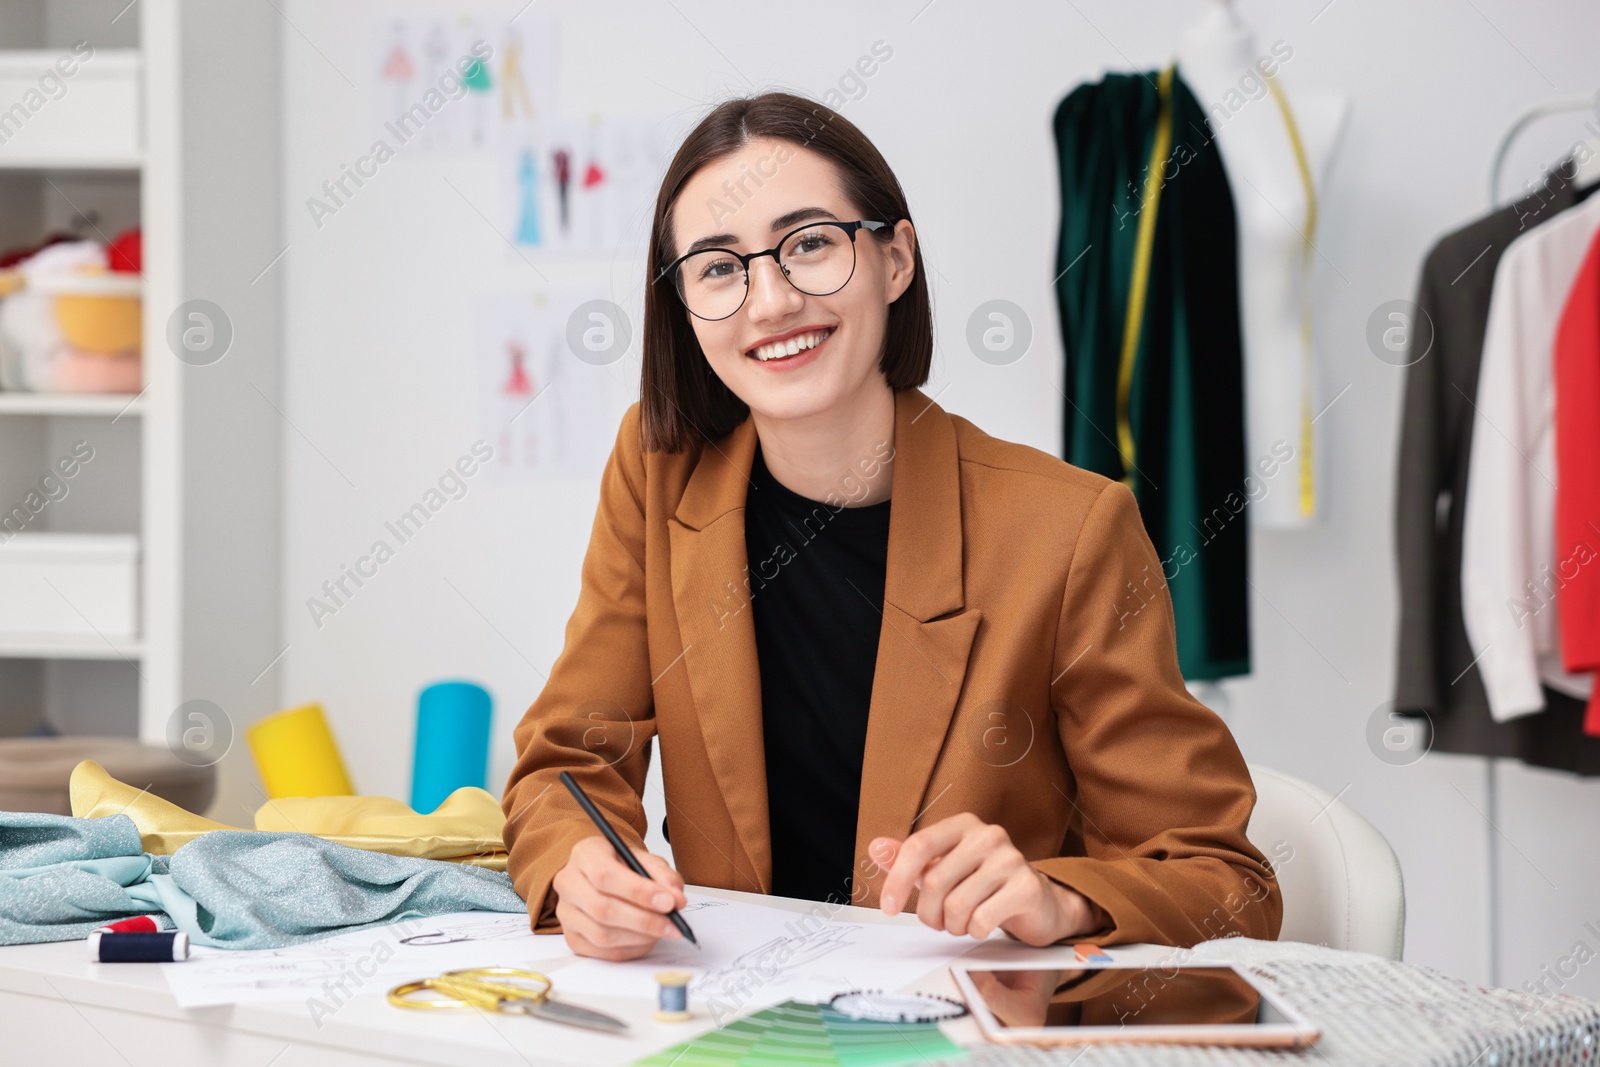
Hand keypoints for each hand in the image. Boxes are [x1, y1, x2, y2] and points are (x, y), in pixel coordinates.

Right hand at [552, 836, 686, 960]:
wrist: (600, 876)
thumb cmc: (622, 866)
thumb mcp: (645, 860)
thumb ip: (663, 876)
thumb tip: (676, 900)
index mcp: (585, 855)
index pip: (605, 875)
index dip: (638, 892)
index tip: (668, 902)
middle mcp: (568, 883)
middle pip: (603, 909)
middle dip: (644, 920)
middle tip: (673, 924)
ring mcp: (566, 913)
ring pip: (602, 935)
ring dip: (640, 937)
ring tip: (662, 931)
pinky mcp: (573, 938)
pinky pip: (603, 952)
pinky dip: (631, 949)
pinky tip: (647, 939)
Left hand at [871, 812, 1095, 945]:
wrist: (1036, 902)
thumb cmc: (984, 883)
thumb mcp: (942, 868)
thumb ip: (908, 859)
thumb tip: (876, 848)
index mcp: (963, 825)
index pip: (919, 846)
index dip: (898, 879)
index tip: (888, 907)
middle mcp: (988, 835)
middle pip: (935, 881)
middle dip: (929, 913)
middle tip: (937, 922)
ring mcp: (1010, 859)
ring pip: (957, 905)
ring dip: (953, 925)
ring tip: (962, 922)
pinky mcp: (1027, 886)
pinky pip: (982, 920)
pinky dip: (975, 931)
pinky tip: (982, 925)